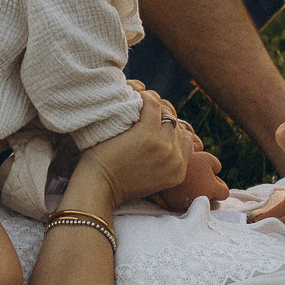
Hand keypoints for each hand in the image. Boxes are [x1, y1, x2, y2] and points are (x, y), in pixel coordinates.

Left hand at [74, 90, 189, 208]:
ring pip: (166, 113)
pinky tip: (133, 98)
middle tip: (145, 112)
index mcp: (178, 172)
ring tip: (138, 104)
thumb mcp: (150, 178)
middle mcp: (175, 160)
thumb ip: (163, 161)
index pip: (186, 138)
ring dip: (153, 105)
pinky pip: (152, 104)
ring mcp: (163, 147)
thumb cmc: (117, 181)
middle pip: (176, 125)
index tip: (156, 124)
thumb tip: (166, 137)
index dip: (171, 128)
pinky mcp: (147, 134)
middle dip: (162, 116)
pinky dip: (144, 98)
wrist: (98, 187)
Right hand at [152, 126, 228, 211]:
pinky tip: (178, 185)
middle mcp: (201, 199)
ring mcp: (188, 203)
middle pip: (210, 198)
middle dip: (207, 189)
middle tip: (198, 178)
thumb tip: (216, 172)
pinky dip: (182, 195)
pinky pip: (183, 201)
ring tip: (188, 180)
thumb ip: (217, 165)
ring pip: (196, 200)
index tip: (211, 178)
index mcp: (212, 188)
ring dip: (195, 192)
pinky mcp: (175, 204)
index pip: (224, 193)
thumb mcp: (207, 158)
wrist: (163, 164)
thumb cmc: (189, 160)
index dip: (220, 184)